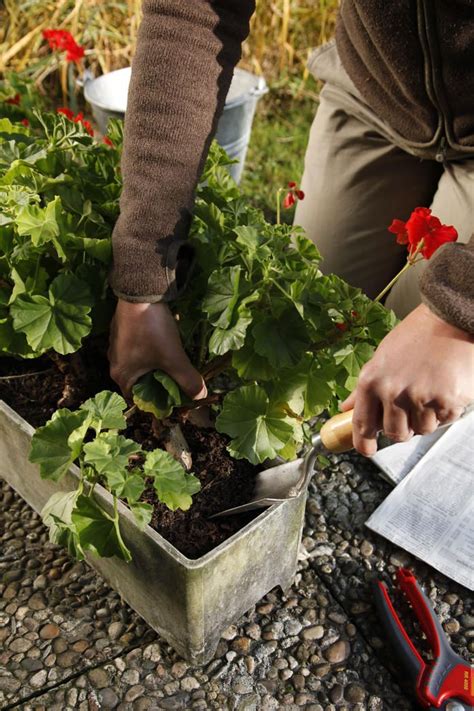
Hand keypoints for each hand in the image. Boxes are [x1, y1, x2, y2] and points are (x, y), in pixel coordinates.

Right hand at [108, 300, 206, 400]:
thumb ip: (187, 379)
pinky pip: (138, 349)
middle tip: (179, 380)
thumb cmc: (153, 330)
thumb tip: (200, 396)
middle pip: (140, 382)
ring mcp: (117, 346)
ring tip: (175, 363)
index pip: (139, 400)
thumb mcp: (174, 357)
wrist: (140, 293)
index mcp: (122, 375)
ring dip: (157, 366)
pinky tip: (166, 344)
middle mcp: (114, 363)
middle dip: (160, 383)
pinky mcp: (122, 331)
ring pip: (140, 365)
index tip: (175, 397)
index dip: (158, 401)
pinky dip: (152, 351)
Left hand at [340, 303, 473, 455]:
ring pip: (422, 430)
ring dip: (426, 418)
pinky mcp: (447, 400)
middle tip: (410, 412)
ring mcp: (421, 398)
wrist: (451, 318)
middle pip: (394, 434)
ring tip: (430, 391)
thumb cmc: (417, 336)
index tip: (368, 450)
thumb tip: (346, 407)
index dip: (364, 444)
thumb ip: (364, 387)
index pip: (362, 424)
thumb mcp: (382, 357)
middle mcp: (393, 392)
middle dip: (402, 429)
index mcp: (372, 381)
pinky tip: (445, 389)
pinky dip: (445, 411)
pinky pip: (444, 421)